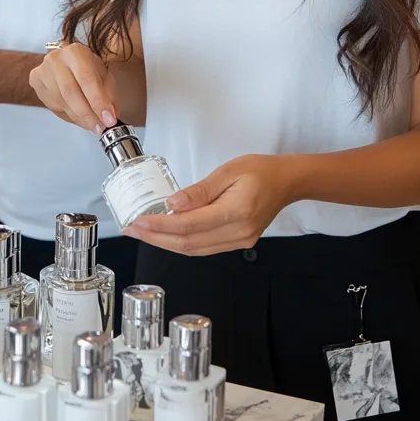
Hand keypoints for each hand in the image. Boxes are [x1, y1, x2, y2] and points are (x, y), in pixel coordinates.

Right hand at [29, 43, 118, 132]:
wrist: (66, 63)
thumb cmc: (87, 68)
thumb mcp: (104, 77)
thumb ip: (108, 95)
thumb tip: (110, 116)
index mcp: (75, 52)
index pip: (87, 79)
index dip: (98, 102)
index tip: (108, 120)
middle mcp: (56, 59)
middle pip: (70, 93)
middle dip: (88, 115)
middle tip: (100, 128)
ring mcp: (42, 71)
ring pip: (61, 102)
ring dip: (79, 118)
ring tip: (92, 124)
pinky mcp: (35, 82)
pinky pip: (52, 105)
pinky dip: (69, 115)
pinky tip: (78, 115)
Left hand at [125, 154, 300, 255]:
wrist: (286, 182)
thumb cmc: (260, 170)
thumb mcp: (228, 170)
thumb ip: (200, 190)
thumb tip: (173, 205)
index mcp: (236, 212)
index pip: (189, 226)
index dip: (160, 226)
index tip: (139, 221)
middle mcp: (237, 233)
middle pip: (188, 244)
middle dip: (156, 238)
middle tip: (133, 229)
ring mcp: (238, 242)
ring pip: (194, 250)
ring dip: (166, 243)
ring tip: (143, 232)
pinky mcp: (237, 243)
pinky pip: (204, 248)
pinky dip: (182, 243)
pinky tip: (167, 235)